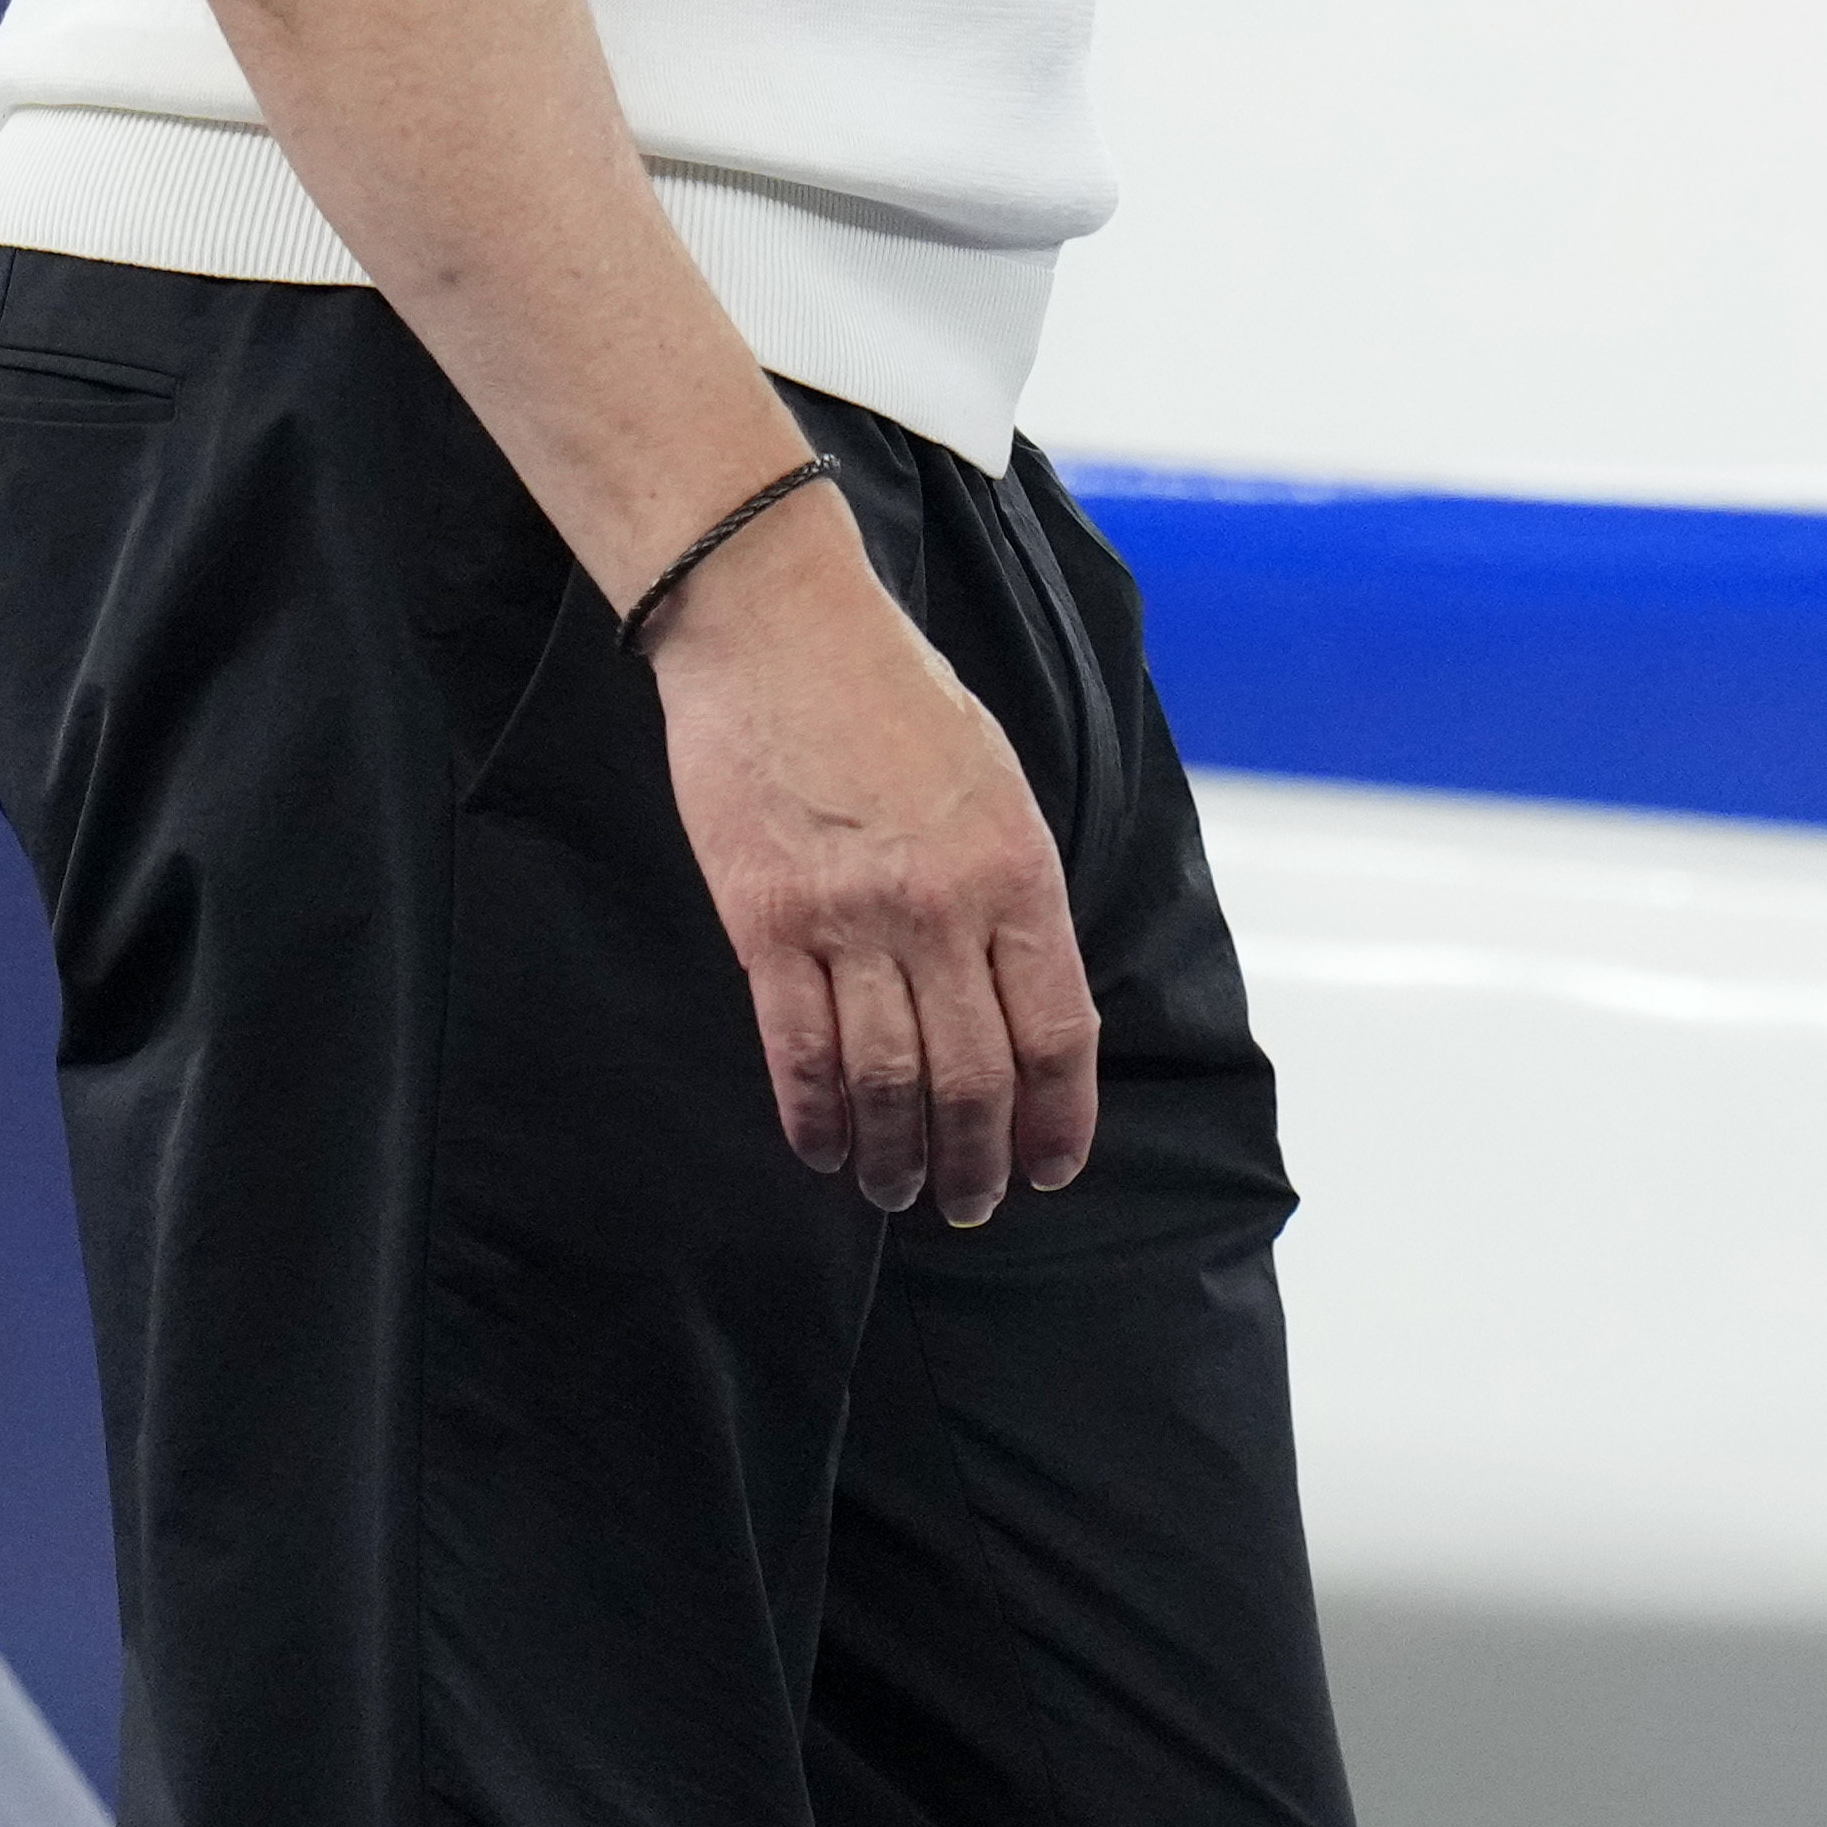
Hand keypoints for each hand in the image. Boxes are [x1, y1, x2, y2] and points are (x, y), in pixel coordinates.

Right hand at [642, 502, 1101, 1224]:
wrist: (776, 624)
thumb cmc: (889, 692)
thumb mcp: (995, 782)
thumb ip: (1012, 890)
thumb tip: (1020, 995)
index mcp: (1018, 870)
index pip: (1058, 1033)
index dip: (1059, 1120)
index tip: (1052, 1166)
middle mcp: (944, 905)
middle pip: (976, 1076)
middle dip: (980, 1160)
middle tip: (970, 1202)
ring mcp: (852, 916)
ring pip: (889, 1080)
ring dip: (895, 1155)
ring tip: (893, 1188)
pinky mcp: (766, 918)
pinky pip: (799, 1049)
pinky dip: (815, 1116)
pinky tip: (822, 1147)